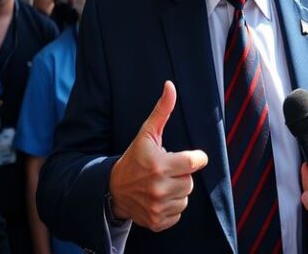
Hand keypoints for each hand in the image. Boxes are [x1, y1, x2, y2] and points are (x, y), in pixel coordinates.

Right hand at [109, 81, 207, 230]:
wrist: (113, 190)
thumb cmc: (134, 158)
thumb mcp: (147, 134)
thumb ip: (162, 110)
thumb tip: (170, 85)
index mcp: (159, 165)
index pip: (195, 162)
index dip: (194, 158)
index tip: (186, 157)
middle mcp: (159, 188)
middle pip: (191, 181)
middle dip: (181, 174)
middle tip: (166, 170)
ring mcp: (158, 208)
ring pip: (185, 197)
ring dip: (177, 190)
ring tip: (160, 184)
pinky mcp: (158, 222)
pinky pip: (178, 213)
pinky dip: (171, 206)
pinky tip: (158, 198)